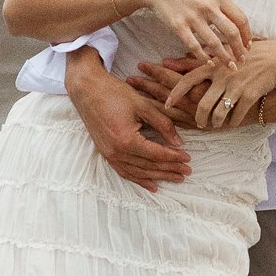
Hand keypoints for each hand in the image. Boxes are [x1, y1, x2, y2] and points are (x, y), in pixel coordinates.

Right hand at [64, 53, 190, 191]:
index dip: (174, 158)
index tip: (188, 159)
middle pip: (149, 166)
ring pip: (138, 172)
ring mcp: (109, 155)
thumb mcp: (142, 105)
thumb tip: (179, 142)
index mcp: (126, 139)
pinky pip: (124, 172)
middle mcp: (116, 152)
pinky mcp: (106, 153)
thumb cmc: (113, 93)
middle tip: (187, 172)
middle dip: (170, 170)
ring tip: (175, 178)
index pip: (156, 154)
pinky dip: (139, 179)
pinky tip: (152, 184)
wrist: (87, 90)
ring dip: (158, 176)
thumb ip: (162, 124)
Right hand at [125, 0, 253, 69]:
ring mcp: (193, 17)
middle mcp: (208, 6)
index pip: (241, 19)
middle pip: (231, 32)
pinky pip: (194, 46)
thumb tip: (240, 28)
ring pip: (214, 42)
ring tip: (230, 66)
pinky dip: (203, 57)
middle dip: (239, 49)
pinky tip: (209, 63)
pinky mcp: (179, 26)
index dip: (247, 35)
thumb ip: (224, 8)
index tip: (248, 46)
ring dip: (224, 57)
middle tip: (242, 60)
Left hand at [163, 38, 275, 131]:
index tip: (166, 105)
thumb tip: (168, 61)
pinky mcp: (249, 95)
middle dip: (198, 118)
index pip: (187, 80)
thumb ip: (196, 57)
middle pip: (202, 104)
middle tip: (199, 123)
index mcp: (213, 64)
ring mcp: (236, 86)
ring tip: (214, 124)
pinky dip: (232, 122)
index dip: (175, 94)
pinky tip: (232, 122)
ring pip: (218, 113)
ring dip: (214, 123)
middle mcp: (222, 75)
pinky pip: (235, 116)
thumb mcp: (222, 51)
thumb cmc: (248, 54)